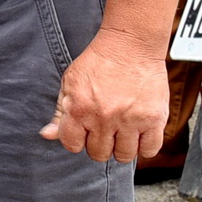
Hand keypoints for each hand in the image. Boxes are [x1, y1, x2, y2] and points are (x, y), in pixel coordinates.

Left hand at [42, 34, 171, 163]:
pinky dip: (145, 146)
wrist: (130, 45)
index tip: (85, 133)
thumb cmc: (99, 62)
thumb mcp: (70, 82)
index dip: (77, 140)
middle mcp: (104, 117)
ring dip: (122, 148)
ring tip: (123, 132)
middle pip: (99, 154)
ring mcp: (130, 120)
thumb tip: (47, 135)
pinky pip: (150, 150)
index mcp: (79, 108)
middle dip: (100, 145)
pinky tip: (139, 134)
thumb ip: (60, 112)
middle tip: (105, 130)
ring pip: (124, 156)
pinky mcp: (154, 119)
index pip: (72, 145)